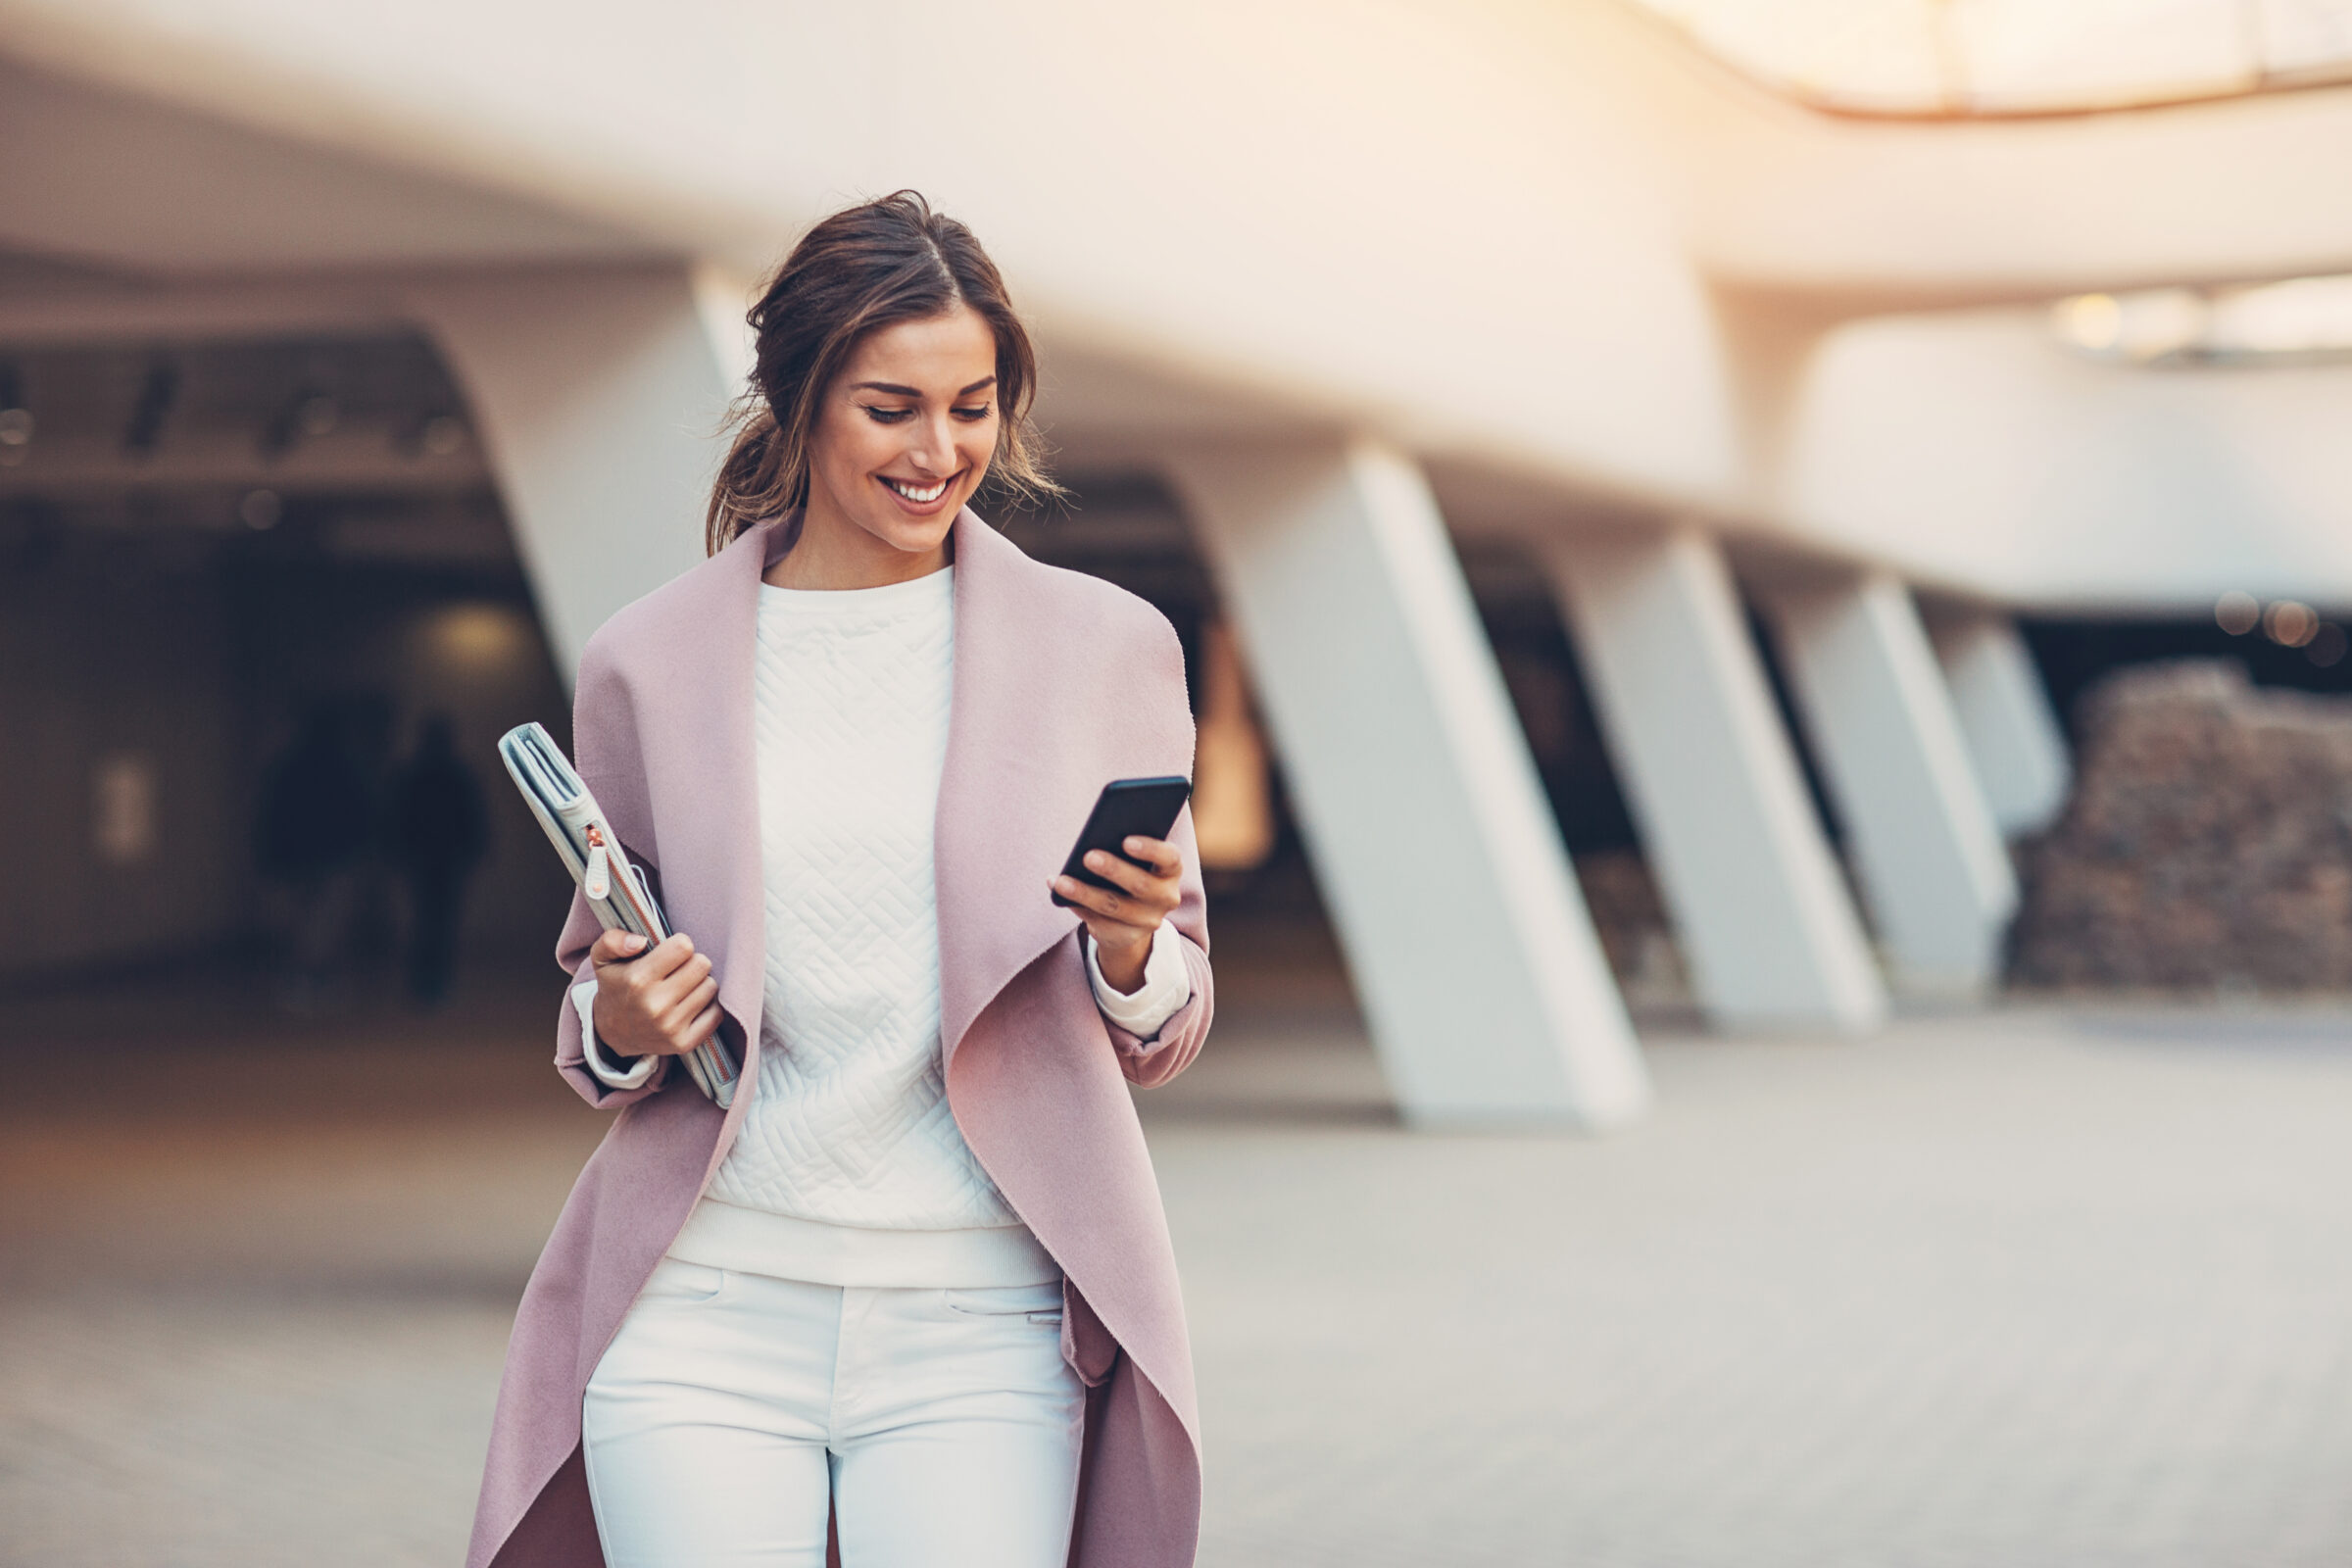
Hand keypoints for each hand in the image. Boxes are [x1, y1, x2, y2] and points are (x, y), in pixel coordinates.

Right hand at [589, 930, 721, 1059]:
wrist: (613, 1033)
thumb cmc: (615, 988)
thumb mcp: (603, 959)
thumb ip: (612, 940)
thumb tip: (640, 941)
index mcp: (638, 980)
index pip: (684, 947)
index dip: (679, 945)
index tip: (670, 953)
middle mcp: (656, 1005)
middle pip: (702, 965)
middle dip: (692, 963)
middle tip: (678, 971)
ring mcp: (671, 1026)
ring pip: (711, 987)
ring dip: (699, 984)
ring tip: (682, 988)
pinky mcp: (684, 1043)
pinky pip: (716, 1014)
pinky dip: (707, 1007)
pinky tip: (689, 1005)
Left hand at [1051, 836, 1181, 994]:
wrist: (1133, 916)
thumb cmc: (1130, 870)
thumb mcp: (1135, 859)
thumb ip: (1124, 848)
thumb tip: (1093, 840)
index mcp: (1171, 870)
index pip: (1169, 858)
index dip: (1151, 850)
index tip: (1126, 841)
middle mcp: (1166, 897)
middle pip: (1140, 885)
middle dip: (1113, 870)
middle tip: (1088, 856)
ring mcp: (1148, 921)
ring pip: (1114, 907)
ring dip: (1085, 893)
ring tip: (1061, 881)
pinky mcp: (1126, 937)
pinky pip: (1099, 923)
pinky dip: (1077, 906)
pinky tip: (1060, 894)